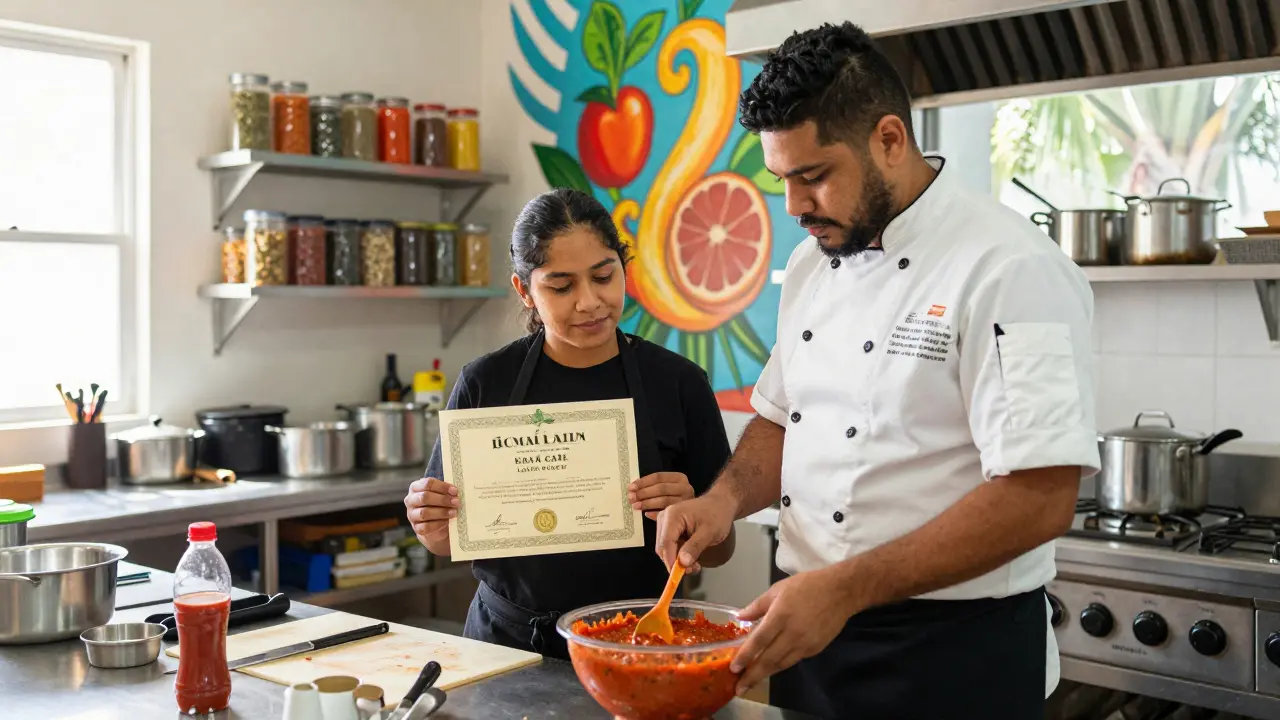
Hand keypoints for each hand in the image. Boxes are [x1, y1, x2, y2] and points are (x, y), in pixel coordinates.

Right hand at [404, 477, 458, 548]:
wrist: (437, 525)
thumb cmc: (440, 504)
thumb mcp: (442, 494)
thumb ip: (447, 491)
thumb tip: (456, 492)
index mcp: (416, 487)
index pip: (427, 483)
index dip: (442, 486)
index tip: (455, 491)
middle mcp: (411, 500)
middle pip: (425, 497)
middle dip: (443, 500)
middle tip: (456, 502)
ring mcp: (412, 515)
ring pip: (424, 513)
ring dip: (442, 512)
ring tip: (454, 512)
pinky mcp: (416, 528)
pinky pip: (426, 526)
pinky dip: (438, 524)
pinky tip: (447, 522)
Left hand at [629, 471, 693, 520]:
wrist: (701, 509)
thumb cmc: (676, 496)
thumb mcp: (668, 487)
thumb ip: (653, 486)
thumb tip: (632, 489)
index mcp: (679, 478)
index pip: (658, 477)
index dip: (643, 482)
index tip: (631, 487)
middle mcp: (685, 488)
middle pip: (661, 488)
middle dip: (644, 493)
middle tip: (631, 498)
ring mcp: (686, 501)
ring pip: (664, 501)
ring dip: (648, 503)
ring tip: (636, 506)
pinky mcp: (685, 514)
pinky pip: (667, 513)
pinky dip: (656, 514)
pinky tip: (647, 514)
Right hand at [654, 492, 735, 573]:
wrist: (720, 505)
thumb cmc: (717, 514)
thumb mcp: (709, 532)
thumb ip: (695, 547)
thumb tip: (683, 562)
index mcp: (673, 516)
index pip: (666, 543)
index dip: (671, 561)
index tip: (677, 575)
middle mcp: (665, 518)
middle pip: (663, 548)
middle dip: (675, 562)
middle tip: (693, 569)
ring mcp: (666, 523)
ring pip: (665, 549)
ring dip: (678, 560)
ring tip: (695, 563)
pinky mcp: (669, 529)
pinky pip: (670, 546)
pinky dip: (679, 554)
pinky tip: (691, 556)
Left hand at [729, 567, 859, 696]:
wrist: (841, 592)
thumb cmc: (807, 586)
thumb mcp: (778, 589)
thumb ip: (757, 605)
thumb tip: (740, 616)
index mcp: (780, 616)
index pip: (759, 641)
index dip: (745, 656)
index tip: (733, 668)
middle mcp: (792, 634)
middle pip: (769, 659)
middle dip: (752, 676)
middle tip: (739, 689)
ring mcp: (805, 644)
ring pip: (781, 664)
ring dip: (765, 674)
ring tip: (751, 683)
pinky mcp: (815, 649)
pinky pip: (793, 660)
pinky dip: (780, 666)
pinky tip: (771, 668)